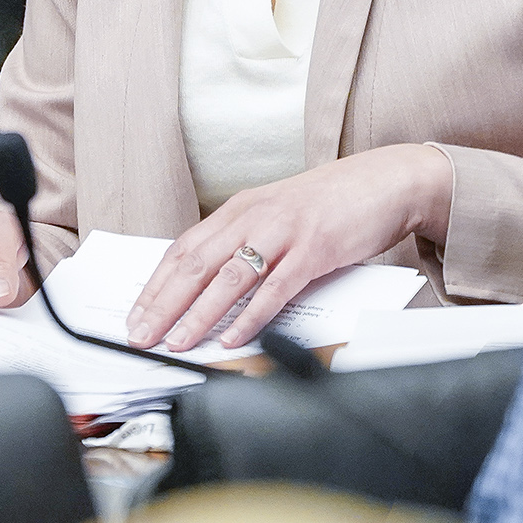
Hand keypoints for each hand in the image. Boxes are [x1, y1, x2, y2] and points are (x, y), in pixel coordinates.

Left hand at [127, 144, 452, 351]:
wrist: (387, 180)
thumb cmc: (334, 203)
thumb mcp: (279, 217)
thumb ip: (248, 245)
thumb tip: (211, 289)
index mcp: (242, 208)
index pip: (184, 248)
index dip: (156, 284)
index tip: (136, 315)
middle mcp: (255, 216)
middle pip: (196, 263)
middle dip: (164, 304)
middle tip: (141, 336)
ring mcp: (285, 231)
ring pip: (229, 277)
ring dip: (198, 313)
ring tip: (178, 342)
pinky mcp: (315, 248)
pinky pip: (276, 287)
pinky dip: (251, 315)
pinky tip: (234, 336)